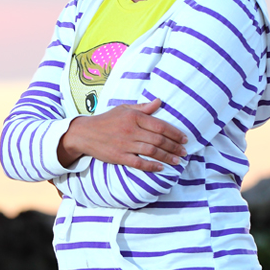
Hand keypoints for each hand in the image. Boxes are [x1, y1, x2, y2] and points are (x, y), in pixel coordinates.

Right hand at [57, 99, 187, 171]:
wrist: (85, 133)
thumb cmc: (106, 120)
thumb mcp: (124, 109)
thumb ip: (143, 108)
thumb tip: (159, 101)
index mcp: (133, 117)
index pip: (160, 125)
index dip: (175, 133)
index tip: (185, 138)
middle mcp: (131, 130)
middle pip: (158, 139)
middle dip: (174, 146)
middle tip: (185, 151)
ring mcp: (125, 144)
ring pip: (152, 151)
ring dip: (167, 157)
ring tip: (178, 161)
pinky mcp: (119, 157)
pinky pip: (139, 163)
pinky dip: (152, 166)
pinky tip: (161, 168)